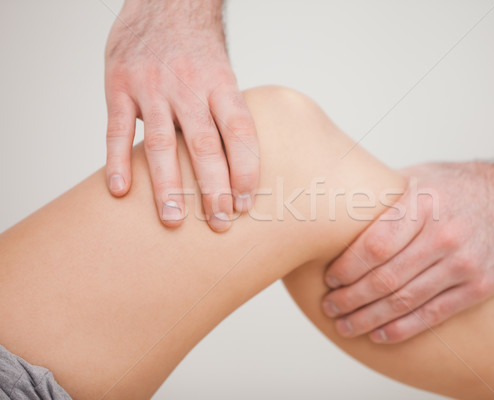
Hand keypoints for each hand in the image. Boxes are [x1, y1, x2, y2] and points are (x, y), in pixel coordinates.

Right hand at [104, 0, 258, 230]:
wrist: (165, 2)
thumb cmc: (198, 51)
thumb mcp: (222, 75)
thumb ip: (226, 117)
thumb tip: (241, 168)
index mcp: (221, 85)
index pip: (240, 133)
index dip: (245, 171)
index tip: (245, 203)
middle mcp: (189, 87)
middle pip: (205, 145)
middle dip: (212, 189)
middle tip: (218, 223)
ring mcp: (152, 87)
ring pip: (161, 143)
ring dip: (167, 185)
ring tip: (172, 220)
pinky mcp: (119, 86)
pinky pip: (117, 129)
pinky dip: (117, 160)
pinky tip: (120, 191)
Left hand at [322, 162, 493, 342]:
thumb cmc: (462, 186)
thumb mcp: (422, 176)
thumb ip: (385, 194)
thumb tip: (337, 205)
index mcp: (424, 203)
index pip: (374, 245)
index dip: (347, 268)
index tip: (329, 278)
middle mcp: (444, 235)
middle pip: (385, 278)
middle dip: (351, 298)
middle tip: (330, 306)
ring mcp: (466, 263)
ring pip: (405, 301)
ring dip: (369, 318)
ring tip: (346, 324)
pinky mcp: (481, 286)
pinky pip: (433, 314)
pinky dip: (402, 328)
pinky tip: (379, 333)